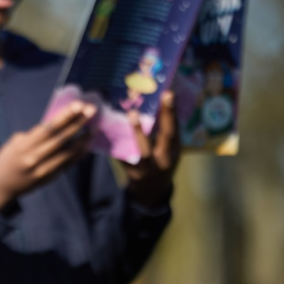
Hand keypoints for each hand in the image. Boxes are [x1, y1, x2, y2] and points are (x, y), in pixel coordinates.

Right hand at [0, 101, 96, 210]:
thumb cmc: (5, 160)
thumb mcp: (14, 144)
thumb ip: (34, 136)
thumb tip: (56, 127)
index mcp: (24, 146)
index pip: (49, 128)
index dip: (65, 116)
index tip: (78, 105)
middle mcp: (35, 158)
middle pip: (62, 138)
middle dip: (78, 123)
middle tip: (92, 110)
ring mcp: (44, 170)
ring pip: (68, 152)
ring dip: (83, 139)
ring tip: (94, 127)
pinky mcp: (49, 178)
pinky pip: (68, 164)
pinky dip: (79, 154)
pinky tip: (87, 144)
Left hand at [123, 91, 180, 207]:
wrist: (152, 191)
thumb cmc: (160, 162)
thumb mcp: (167, 150)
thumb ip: (163, 132)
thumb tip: (156, 102)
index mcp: (174, 150)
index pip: (175, 129)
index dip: (172, 112)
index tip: (169, 93)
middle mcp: (164, 159)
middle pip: (166, 136)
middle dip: (165, 116)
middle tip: (161, 96)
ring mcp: (149, 166)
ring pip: (144, 148)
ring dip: (138, 131)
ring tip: (132, 114)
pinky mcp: (133, 172)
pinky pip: (124, 157)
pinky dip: (117, 145)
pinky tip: (108, 130)